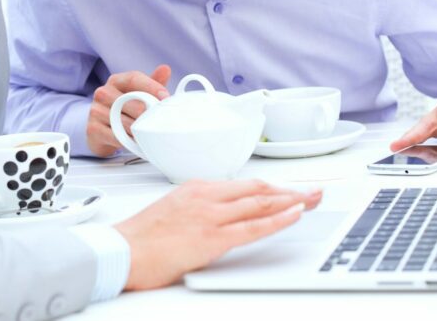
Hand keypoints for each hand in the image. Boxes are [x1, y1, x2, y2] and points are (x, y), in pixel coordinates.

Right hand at [87, 65, 170, 157]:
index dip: (152, 87)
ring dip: (140, 131)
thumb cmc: (122, 109)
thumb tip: (165, 69)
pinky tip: (134, 140)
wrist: (98, 131)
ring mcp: (96, 110)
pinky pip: (118, 136)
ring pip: (128, 123)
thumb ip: (152, 83)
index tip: (165, 97)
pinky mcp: (93, 128)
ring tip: (145, 133)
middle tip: (158, 122)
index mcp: (115, 81)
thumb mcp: (136, 94)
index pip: (134, 79)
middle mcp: (103, 93)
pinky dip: (129, 141)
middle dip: (149, 115)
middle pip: (134, 103)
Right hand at [115, 180, 322, 289]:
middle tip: (315, 190)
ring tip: (314, 198)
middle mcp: (206, 196)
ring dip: (292, 200)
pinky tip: (295, 213)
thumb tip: (220, 215)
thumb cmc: (140, 238)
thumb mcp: (173, 211)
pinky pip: (253, 226)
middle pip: (258, 189)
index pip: (244, 185)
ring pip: (261, 203)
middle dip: (290, 189)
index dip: (273, 187)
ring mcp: (210, 215)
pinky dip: (278, 218)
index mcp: (196, 188)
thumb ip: (199, 209)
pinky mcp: (211, 237)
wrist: (121, 251)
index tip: (291, 189)